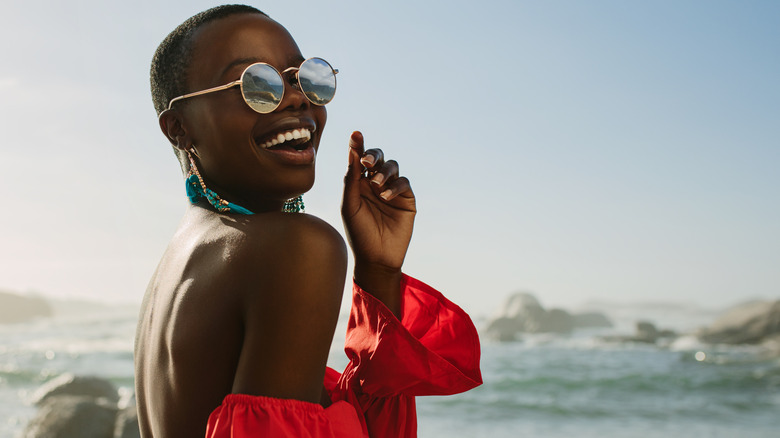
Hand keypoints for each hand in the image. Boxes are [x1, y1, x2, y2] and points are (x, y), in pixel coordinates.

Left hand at [341, 131, 415, 313]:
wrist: (376, 259)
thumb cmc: (358, 233)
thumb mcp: (349, 205)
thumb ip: (351, 179)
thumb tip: (352, 151)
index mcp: (358, 183)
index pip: (358, 158)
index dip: (357, 145)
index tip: (355, 134)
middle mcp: (375, 183)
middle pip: (378, 157)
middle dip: (373, 154)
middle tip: (367, 160)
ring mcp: (392, 190)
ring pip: (392, 166)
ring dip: (384, 171)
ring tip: (375, 186)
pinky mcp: (407, 199)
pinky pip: (404, 182)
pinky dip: (395, 186)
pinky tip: (385, 197)